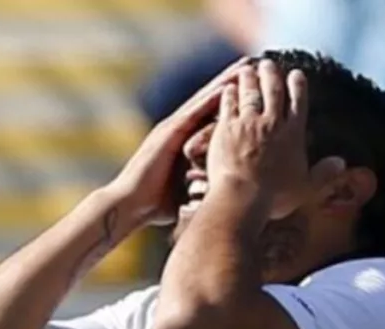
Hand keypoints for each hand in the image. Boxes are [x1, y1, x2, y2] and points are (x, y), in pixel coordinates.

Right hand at [109, 58, 247, 226]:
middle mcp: (178, 131)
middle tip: (254, 66)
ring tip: (244, 68)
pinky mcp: (168, 134)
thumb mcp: (187, 191)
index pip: (211, 116)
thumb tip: (223, 195)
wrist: (130, 205)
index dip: (231, 101)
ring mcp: (172, 130)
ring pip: (203, 101)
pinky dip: (210, 99)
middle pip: (210, 102)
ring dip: (224, 83)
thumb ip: (202, 185)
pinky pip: (193, 113)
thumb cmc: (155, 205)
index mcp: (184, 142)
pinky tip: (226, 87)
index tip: (252, 90)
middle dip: (231, 84)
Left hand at [206, 60, 309, 217]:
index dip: (298, 86)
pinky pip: (229, 105)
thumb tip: (342, 163)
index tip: (296, 74)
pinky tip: (229, 88)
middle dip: (272, 74)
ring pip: (250, 93)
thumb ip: (324, 174)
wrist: (242, 198)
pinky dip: (230, 94)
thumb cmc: (274, 198)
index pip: (298, 102)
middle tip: (269, 63)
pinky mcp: (226, 129)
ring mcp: (247, 124)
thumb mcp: (306, 188)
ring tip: (249, 69)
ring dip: (250, 79)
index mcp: (293, 134)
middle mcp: (271, 123)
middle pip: (273, 91)